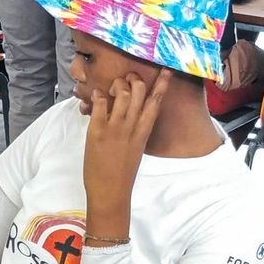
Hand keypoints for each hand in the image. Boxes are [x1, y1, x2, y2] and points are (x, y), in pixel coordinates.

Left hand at [82, 69, 171, 234]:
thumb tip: (128, 116)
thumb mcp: (134, 150)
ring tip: (110, 91)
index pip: (156, 102)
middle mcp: (131, 127)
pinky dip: (98, 96)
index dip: (162, 84)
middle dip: (133, 79)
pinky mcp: (97, 132)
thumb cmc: (121, 174)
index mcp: (143, 132)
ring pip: (121, 93)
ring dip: (115, 85)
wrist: (110, 193)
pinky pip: (100, 104)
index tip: (166, 70)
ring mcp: (115, 129)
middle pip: (139, 91)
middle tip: (126, 81)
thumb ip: (134, 131)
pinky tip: (97, 98)